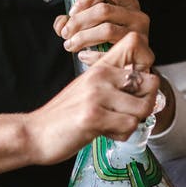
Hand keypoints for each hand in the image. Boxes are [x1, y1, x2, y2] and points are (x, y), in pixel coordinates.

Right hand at [25, 32, 158, 164]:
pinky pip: (129, 125)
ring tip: (112, 125)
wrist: (35, 133)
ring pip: (142, 108)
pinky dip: (121, 134)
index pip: (138, 51)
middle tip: (127, 114)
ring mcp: (97, 95)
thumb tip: (149, 82)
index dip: (146, 77)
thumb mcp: (89, 88)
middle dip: (145, 104)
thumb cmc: (65, 115)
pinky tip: (105, 133)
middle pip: (150, 83)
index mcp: (101, 67)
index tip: (137, 92)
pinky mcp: (94, 116)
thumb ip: (114, 82)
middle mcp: (101, 76)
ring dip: (132, 122)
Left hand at [55, 0, 149, 53]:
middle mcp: (137, 15)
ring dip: (83, 38)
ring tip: (72, 45)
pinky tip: (84, 56)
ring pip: (107, 30)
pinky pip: (111, 52)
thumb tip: (61, 23)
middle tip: (66, 33)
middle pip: (103, 10)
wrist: (132, 66)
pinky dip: (93, 55)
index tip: (72, 12)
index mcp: (127, 2)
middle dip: (79, 21)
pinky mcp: (140, 52)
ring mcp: (140, 33)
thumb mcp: (95, 25)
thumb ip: (74, 21)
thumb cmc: (112, 43)